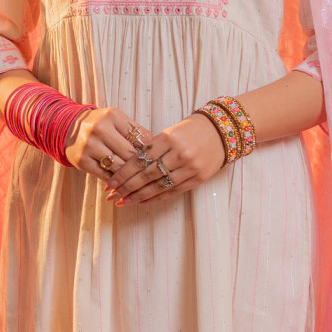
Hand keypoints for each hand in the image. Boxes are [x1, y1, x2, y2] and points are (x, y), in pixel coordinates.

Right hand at [64, 107, 152, 183]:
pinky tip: (121, 182)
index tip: (155, 159)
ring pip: (118, 167)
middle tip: (148, 173)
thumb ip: (135, 131)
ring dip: (129, 175)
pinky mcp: (82, 161)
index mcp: (112, 116)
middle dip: (140, 165)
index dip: (149, 151)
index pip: (139, 138)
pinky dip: (115, 181)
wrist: (68, 127)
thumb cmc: (100, 124)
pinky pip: (105, 175)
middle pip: (130, 154)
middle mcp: (100, 129)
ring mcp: (89, 146)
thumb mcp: (116, 119)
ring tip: (136, 179)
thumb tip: (155, 148)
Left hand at [107, 112, 228, 206]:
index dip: (124, 172)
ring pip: (159, 185)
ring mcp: (190, 167)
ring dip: (139, 195)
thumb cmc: (191, 130)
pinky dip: (156, 197)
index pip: (141, 159)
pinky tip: (143, 201)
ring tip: (124, 201)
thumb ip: (153, 148)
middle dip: (127, 186)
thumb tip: (129, 167)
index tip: (110, 182)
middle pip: (147, 174)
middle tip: (112, 195)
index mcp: (169, 138)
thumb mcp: (170, 132)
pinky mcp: (198, 178)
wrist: (221, 131)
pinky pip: (173, 191)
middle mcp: (179, 153)